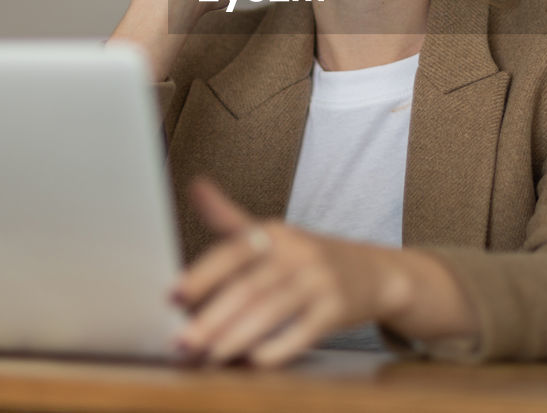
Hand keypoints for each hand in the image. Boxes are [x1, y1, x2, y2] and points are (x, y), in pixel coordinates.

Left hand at [170, 178, 405, 367]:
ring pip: (271, 310)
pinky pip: (303, 331)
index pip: (234, 251)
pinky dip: (277, 348)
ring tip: (209, 356)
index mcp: (275, 233)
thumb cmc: (309, 258)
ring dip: (236, 337)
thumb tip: (195, 184)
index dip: (203, 273)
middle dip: (212, 317)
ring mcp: (320, 281)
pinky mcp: (336, 310)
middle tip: (183, 342)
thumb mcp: (273, 234)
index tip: (173, 296)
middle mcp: (298, 252)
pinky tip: (254, 360)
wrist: (374, 272)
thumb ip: (229, 218)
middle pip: (249, 287)